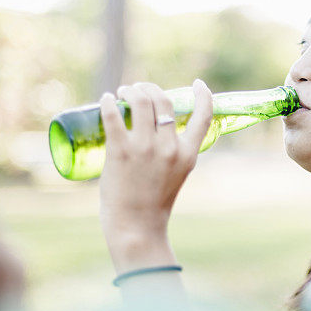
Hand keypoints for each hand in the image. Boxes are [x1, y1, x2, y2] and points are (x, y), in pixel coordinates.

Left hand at [98, 79, 212, 272]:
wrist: (136, 226)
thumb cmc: (153, 202)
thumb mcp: (176, 174)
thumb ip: (173, 153)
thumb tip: (157, 129)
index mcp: (188, 154)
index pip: (204, 116)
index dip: (203, 95)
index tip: (197, 84)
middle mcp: (169, 147)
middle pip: (164, 101)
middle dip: (150, 88)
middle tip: (138, 89)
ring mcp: (144, 148)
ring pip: (140, 101)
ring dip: (131, 90)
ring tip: (123, 91)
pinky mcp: (120, 151)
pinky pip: (114, 116)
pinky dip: (109, 102)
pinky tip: (107, 99)